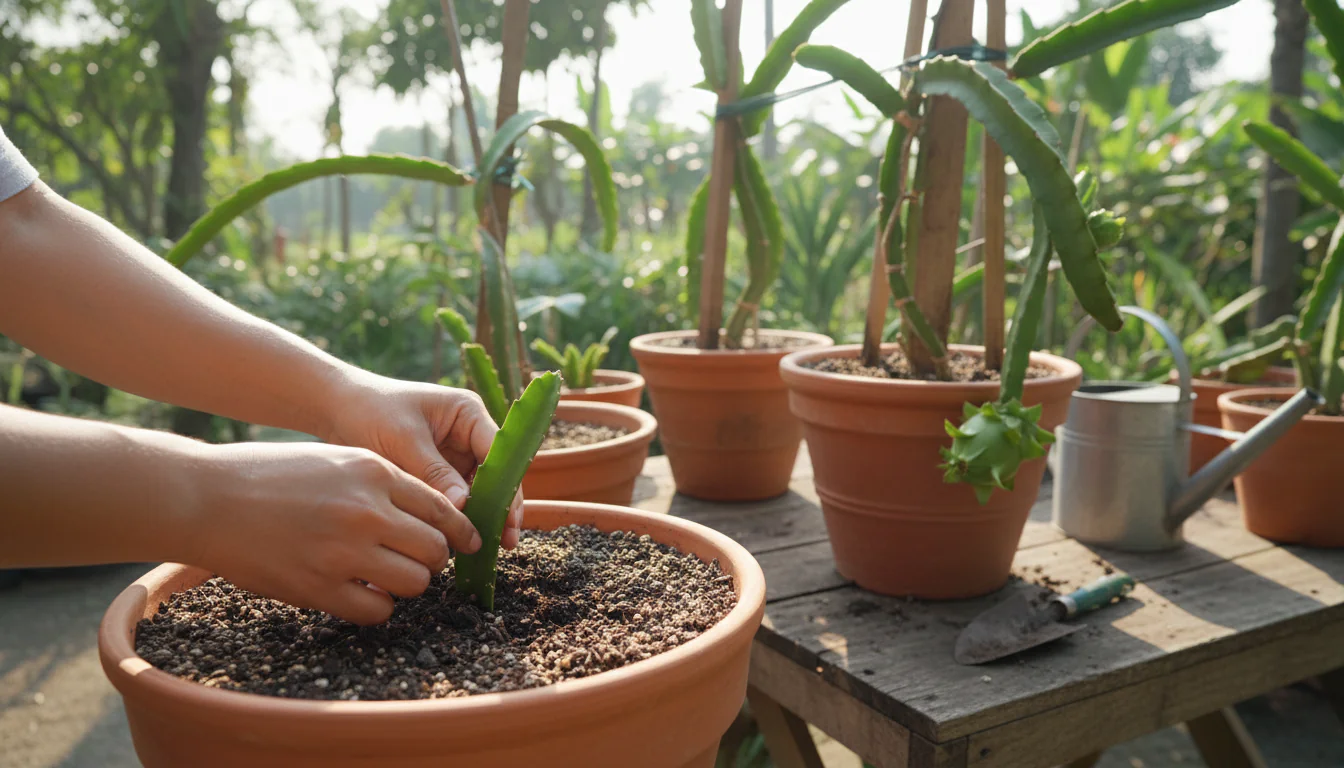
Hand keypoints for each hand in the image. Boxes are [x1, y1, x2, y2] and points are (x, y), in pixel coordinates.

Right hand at [192, 442, 478, 624]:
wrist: (208, 498)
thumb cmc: (270, 475)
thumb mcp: (336, 459)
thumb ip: (383, 483)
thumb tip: (430, 516)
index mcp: (374, 472)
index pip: (442, 507)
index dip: (459, 530)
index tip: (466, 542)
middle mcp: (367, 511)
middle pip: (435, 549)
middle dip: (432, 559)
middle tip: (415, 560)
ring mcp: (344, 552)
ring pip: (415, 583)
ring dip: (407, 584)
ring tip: (386, 576)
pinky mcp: (319, 587)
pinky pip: (378, 610)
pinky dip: (377, 606)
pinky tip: (360, 593)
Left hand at [321, 371, 525, 549]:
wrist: (336, 408)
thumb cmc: (370, 411)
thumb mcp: (404, 440)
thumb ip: (434, 473)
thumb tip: (463, 506)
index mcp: (468, 414)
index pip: (498, 453)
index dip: (505, 486)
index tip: (506, 518)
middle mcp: (468, 434)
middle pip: (495, 475)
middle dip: (500, 507)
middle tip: (505, 542)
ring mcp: (454, 454)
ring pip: (477, 491)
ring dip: (480, 516)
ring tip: (484, 548)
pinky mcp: (437, 472)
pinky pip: (455, 498)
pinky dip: (457, 517)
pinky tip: (458, 540)